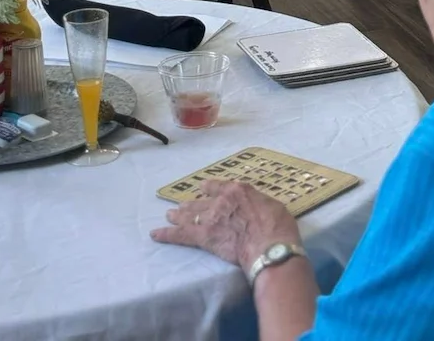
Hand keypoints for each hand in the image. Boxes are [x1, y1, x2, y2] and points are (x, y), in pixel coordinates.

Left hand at [151, 179, 301, 269]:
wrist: (270, 246)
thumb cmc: (278, 227)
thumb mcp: (272, 205)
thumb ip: (257, 204)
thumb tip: (254, 209)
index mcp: (238, 190)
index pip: (219, 186)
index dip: (209, 188)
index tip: (202, 188)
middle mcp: (221, 200)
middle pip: (201, 201)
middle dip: (190, 204)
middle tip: (180, 206)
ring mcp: (210, 218)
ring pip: (189, 215)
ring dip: (178, 215)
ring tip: (169, 215)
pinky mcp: (204, 236)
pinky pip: (181, 235)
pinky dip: (167, 234)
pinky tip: (155, 234)